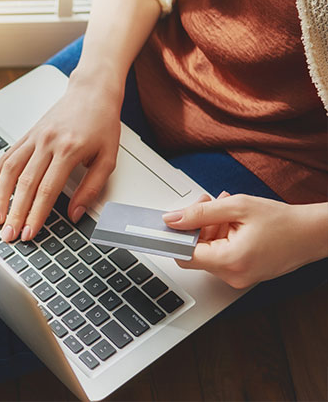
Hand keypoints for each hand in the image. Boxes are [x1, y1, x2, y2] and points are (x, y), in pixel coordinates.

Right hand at [0, 76, 121, 242]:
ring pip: (10, 170)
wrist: (92, 91)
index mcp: (69, 150)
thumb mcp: (108, 158)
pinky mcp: (27, 135)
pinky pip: (6, 157)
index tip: (29, 232)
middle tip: (8, 235)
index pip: (48, 189)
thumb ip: (92, 188)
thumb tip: (75, 213)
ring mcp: (34, 138)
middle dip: (15, 213)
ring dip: (0, 197)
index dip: (36, 214)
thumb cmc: (102, 123)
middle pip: (25, 184)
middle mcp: (47, 143)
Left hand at [163, 193, 327, 288]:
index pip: (184, 254)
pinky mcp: (243, 274)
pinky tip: (234, 222)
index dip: (175, 236)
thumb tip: (172, 219)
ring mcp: (238, 278)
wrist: (314, 234)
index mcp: (229, 261)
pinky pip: (221, 256)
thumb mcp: (237, 207)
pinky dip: (222, 237)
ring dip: (210, 229)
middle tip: (209, 204)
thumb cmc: (284, 221)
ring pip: (208, 252)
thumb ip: (200, 213)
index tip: (169, 223)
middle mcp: (232, 275)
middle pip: (195, 251)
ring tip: (227, 210)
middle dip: (197, 225)